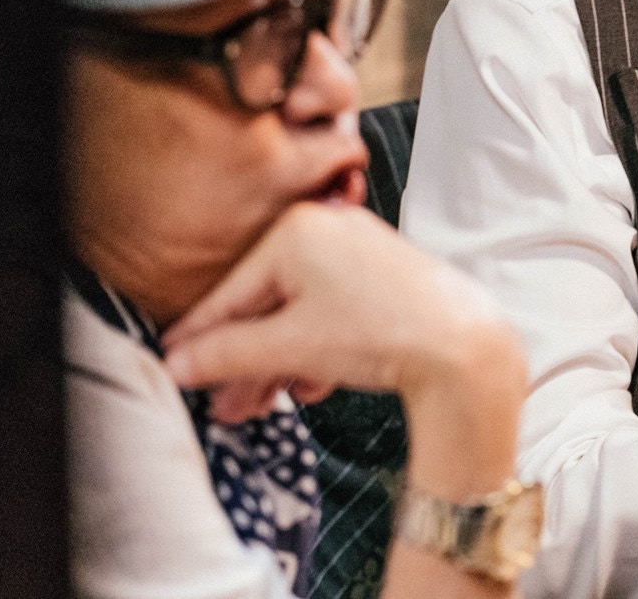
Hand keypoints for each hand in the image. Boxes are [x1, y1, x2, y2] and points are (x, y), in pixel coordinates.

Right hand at [161, 202, 524, 428]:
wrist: (467, 349)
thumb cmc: (382, 333)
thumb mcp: (290, 347)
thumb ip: (226, 354)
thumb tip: (178, 363)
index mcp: (297, 231)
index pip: (229, 293)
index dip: (197, 338)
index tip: (171, 366)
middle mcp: (329, 229)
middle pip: (265, 306)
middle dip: (243, 363)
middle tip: (225, 408)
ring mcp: (361, 250)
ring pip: (300, 314)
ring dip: (278, 364)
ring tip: (262, 407)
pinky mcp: (387, 276)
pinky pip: (333, 312)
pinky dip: (317, 349)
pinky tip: (314, 385)